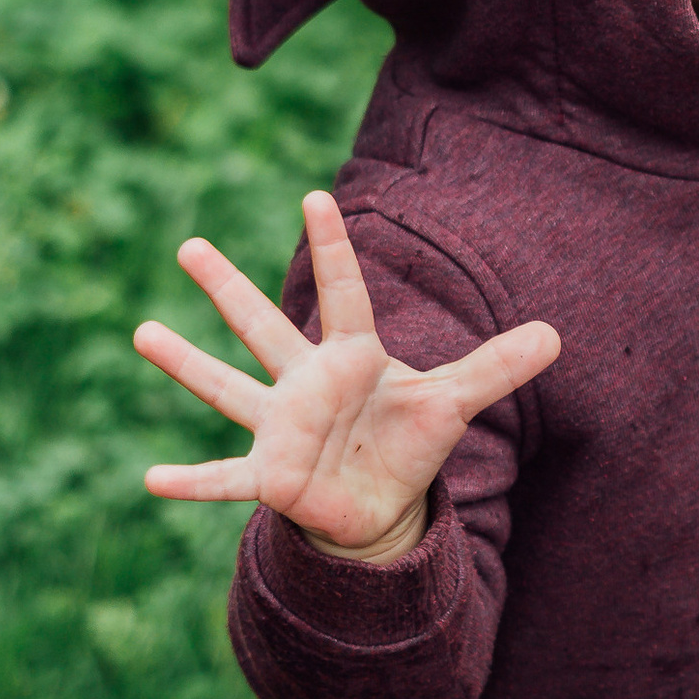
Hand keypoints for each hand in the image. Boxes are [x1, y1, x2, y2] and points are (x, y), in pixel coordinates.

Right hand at [132, 190, 560, 564]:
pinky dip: (190, 482)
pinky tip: (148, 481)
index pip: (345, 293)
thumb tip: (557, 334)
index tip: (315, 195)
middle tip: (189, 244)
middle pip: (263, 326)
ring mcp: (282, 428)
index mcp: (352, 357)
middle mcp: (307, 383)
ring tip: (141, 330)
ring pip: (227, 387)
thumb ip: (497, 367)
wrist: (379, 503)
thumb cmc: (408, 442)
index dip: (333, 247)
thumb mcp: (454, 403)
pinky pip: (224, 479)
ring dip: (186, 363)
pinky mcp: (272, 477)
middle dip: (228, 288)